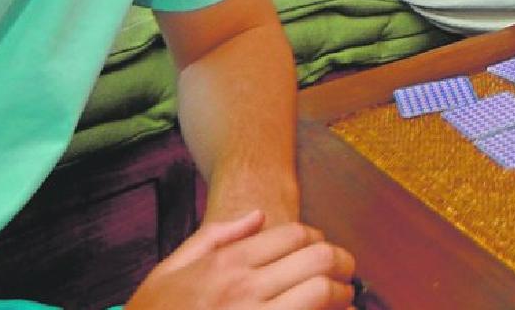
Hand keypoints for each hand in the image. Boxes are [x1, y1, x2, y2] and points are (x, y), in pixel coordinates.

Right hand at [127, 210, 355, 309]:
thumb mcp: (170, 270)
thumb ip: (215, 237)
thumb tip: (259, 215)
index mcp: (225, 264)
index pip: (296, 235)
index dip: (318, 239)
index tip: (321, 251)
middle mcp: (243, 288)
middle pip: (319, 258)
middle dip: (342, 263)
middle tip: (345, 273)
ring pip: (322, 292)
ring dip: (341, 295)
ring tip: (342, 299)